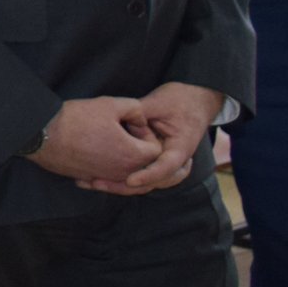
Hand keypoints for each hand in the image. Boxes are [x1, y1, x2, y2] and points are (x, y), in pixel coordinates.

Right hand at [25, 96, 160, 189]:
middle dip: (138, 147)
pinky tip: (95, 152)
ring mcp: (105, 178)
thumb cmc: (77, 118)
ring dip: (124, 157)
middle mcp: (122, 172)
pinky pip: (108, 177)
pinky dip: (107, 166)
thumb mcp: (112, 104)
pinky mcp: (89, 179)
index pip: (156, 150)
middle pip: (143, 165)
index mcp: (133, 155)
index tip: (131, 123)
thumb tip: (140, 119)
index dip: (147, 133)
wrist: (43, 134)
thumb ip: (136, 109)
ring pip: (127, 172)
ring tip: (110, 140)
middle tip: (122, 130)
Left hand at [98, 81, 221, 192]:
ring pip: (145, 184)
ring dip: (120, 185)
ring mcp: (165, 164)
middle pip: (153, 183)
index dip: (148, 175)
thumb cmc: (180, 100)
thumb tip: (114, 119)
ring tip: (93, 182)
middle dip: (126, 186)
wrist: (194, 100)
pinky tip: (97, 177)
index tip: (130, 180)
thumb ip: (139, 113)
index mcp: (181, 148)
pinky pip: (139, 174)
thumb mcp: (159, 103)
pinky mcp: (154, 161)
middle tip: (98, 183)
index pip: (166, 167)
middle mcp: (176, 162)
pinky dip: (120, 177)